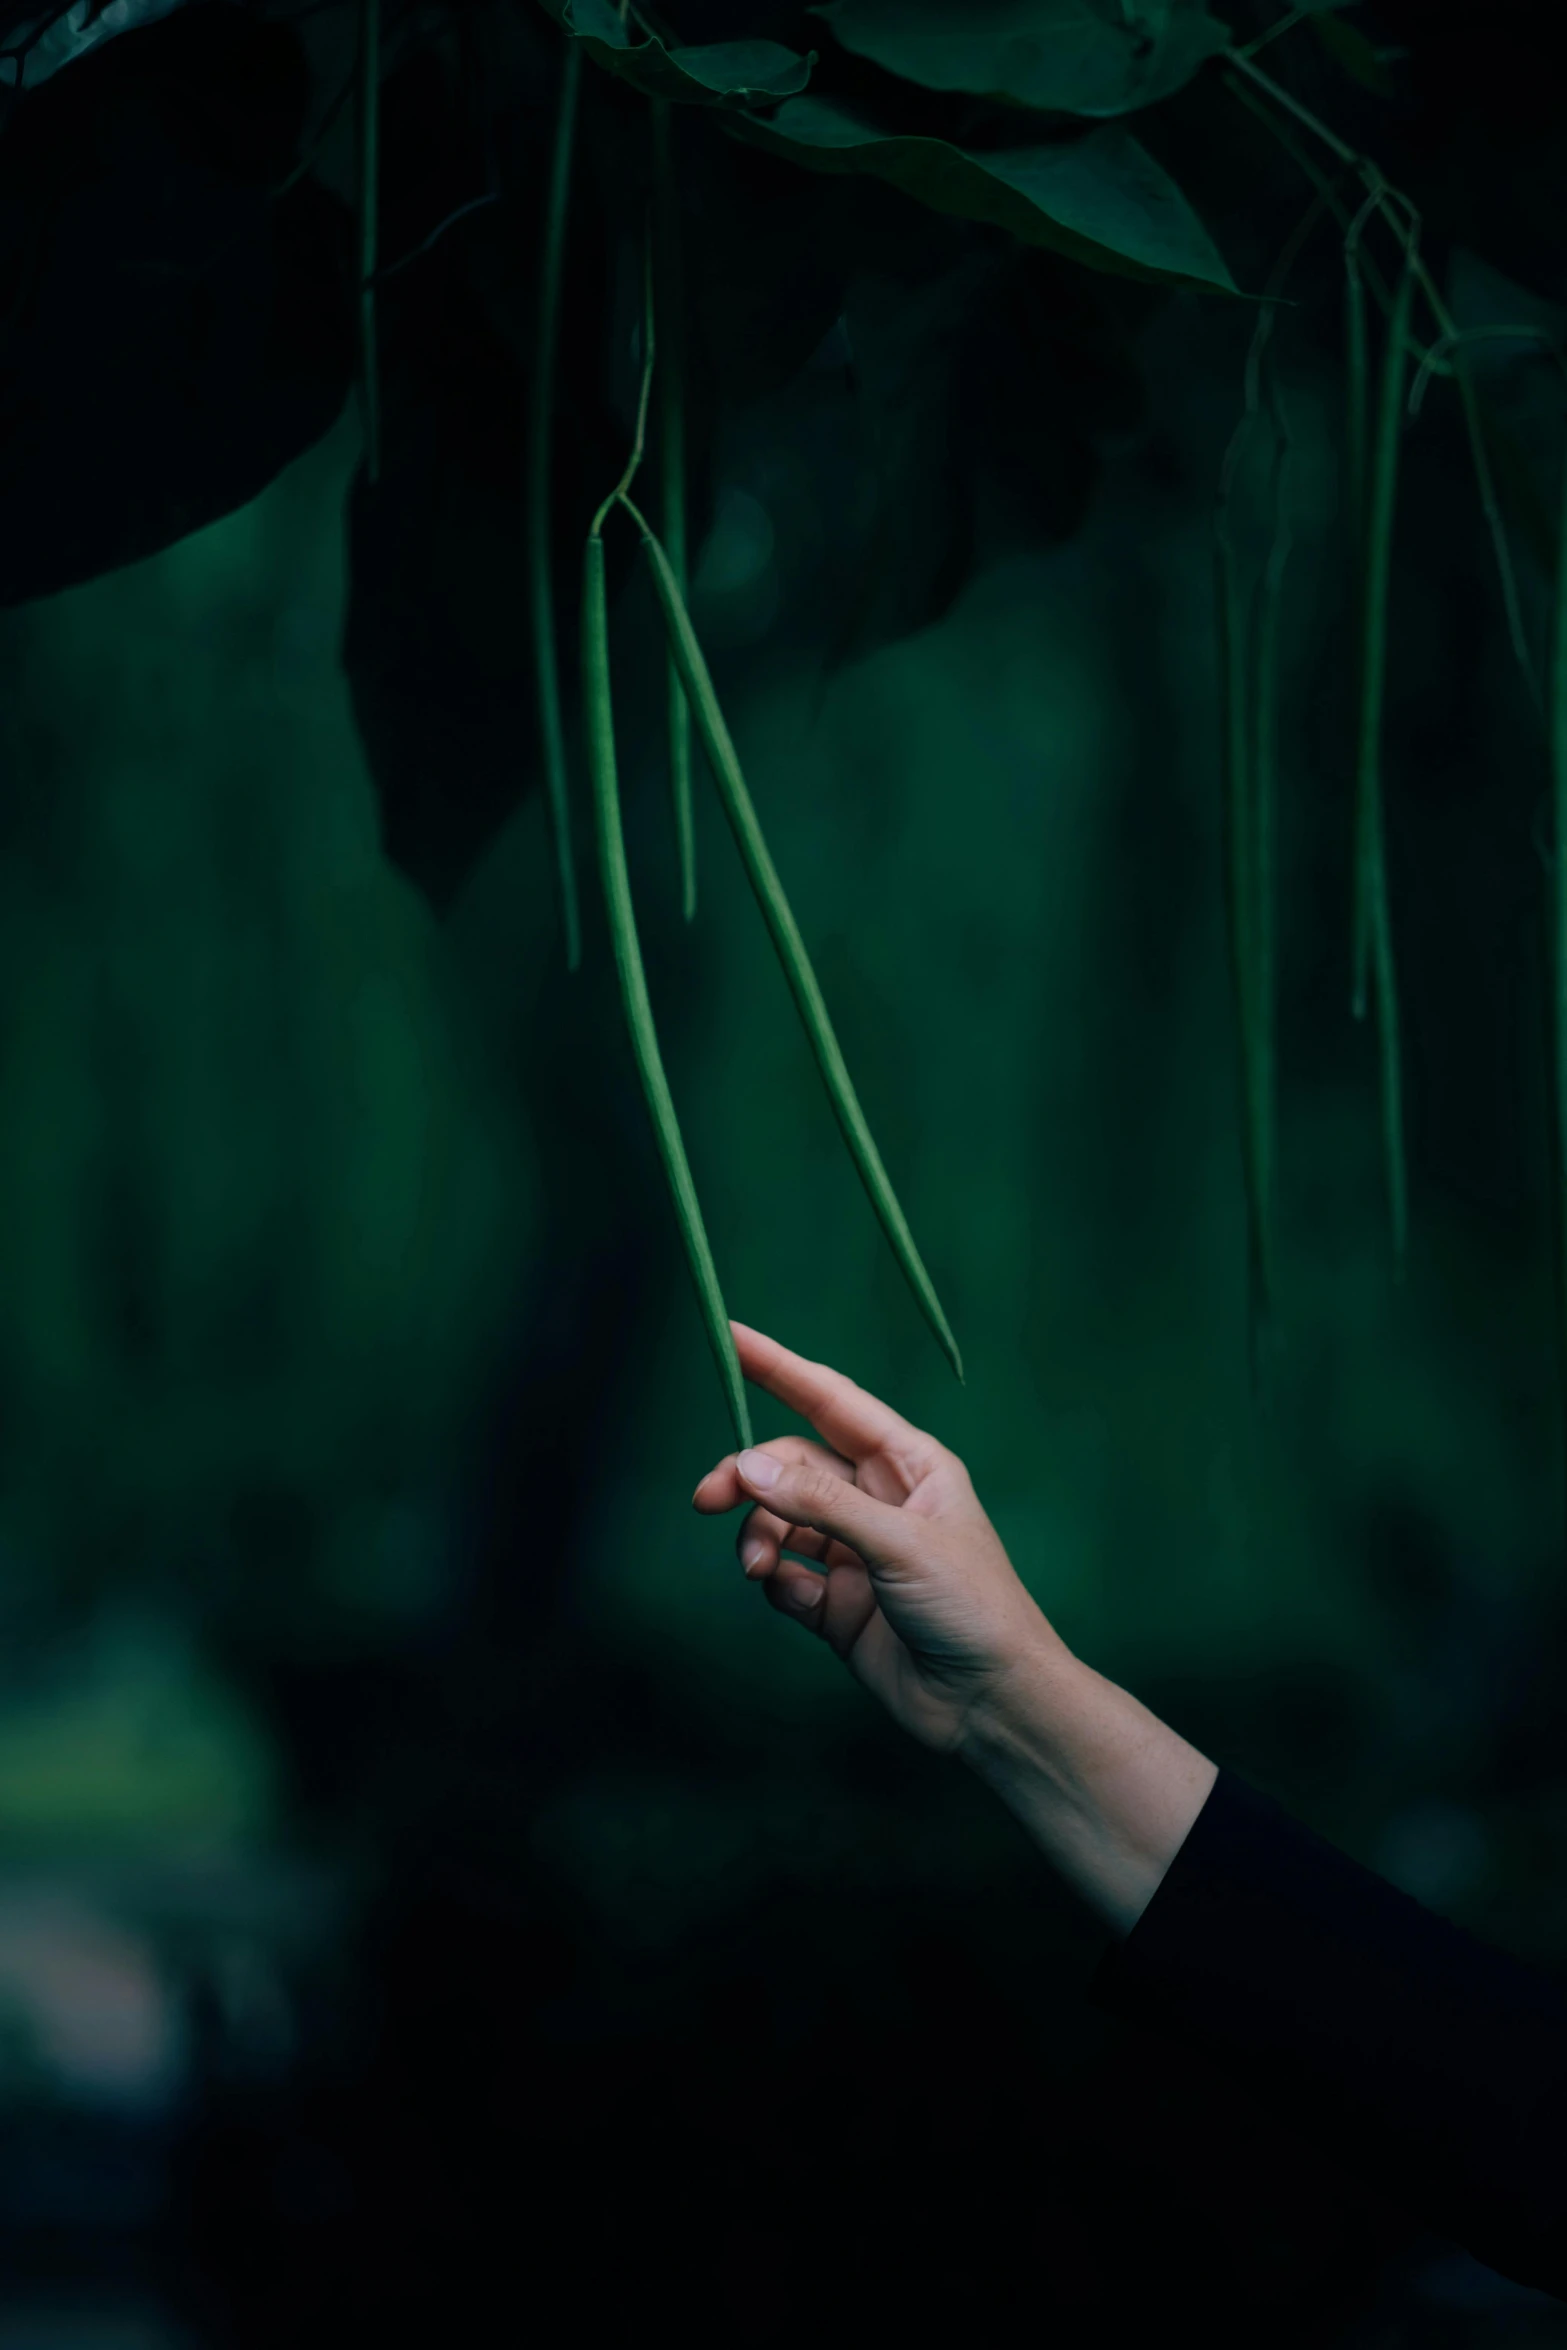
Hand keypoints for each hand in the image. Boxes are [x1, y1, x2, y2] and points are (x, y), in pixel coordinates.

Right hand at [691, 1321, 1073, 1758]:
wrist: (990, 1704)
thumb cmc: (973, 1608)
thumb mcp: (900, 1543)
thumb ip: (821, 1504)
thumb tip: (749, 1466)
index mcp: (909, 1465)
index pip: (832, 1400)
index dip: (780, 1367)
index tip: (730, 1337)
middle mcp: (879, 1501)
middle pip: (792, 1464)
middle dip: (748, 1476)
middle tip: (707, 1498)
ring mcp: (855, 1553)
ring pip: (780, 1520)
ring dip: (758, 1536)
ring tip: (757, 1567)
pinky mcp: (836, 1605)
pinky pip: (784, 1576)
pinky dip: (775, 1581)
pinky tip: (789, 1595)